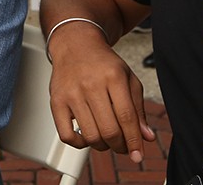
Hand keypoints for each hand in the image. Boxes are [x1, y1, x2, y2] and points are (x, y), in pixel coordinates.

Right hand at [47, 27, 154, 161]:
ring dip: (102, 146)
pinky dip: (79, 144)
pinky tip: (87, 136)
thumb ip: (138, 109)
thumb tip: (146, 137)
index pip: (126, 117)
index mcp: (114, 76)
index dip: (134, 141)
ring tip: (106, 139)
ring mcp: (72, 93)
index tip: (138, 155)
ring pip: (90, 136)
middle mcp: (91, 84)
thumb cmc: (104, 64)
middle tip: (123, 147)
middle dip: (119, 146)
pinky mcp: (56, 101)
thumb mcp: (128, 79)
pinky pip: (67, 136)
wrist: (76, 46)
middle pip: (109, 130)